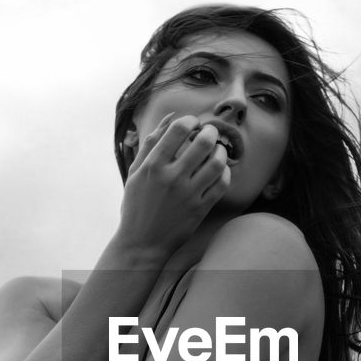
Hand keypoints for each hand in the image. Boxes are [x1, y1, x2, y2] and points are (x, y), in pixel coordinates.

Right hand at [118, 114, 230, 255]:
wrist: (142, 243)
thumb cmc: (136, 205)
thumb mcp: (135, 172)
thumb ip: (151, 143)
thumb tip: (170, 117)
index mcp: (153, 166)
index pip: (179, 129)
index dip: (191, 120)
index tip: (193, 123)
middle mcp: (172, 178)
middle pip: (203, 142)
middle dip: (211, 131)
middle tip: (210, 132)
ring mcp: (188, 194)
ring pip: (217, 162)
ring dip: (221, 150)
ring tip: (217, 149)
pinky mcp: (200, 209)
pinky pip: (222, 184)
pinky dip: (225, 172)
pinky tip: (220, 170)